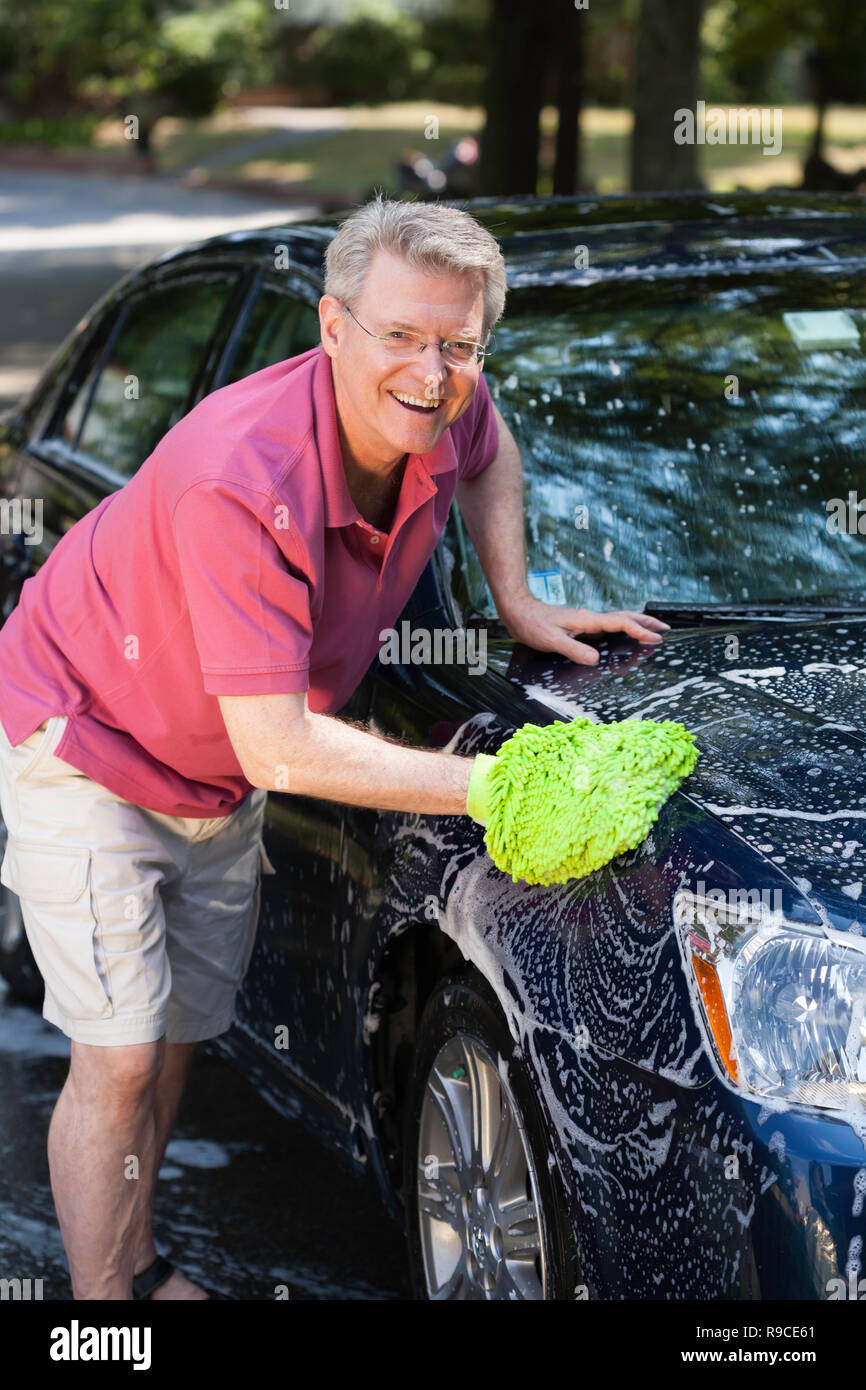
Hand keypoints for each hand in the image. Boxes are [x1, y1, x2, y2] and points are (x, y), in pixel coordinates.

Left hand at [498, 593, 669, 665]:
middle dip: (647, 622)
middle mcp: (590, 618)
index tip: (655, 638)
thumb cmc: (531, 624)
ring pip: (619, 619)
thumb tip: (596, 659)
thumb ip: (573, 649)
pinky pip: (609, 625)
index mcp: (587, 620)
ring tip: (652, 630)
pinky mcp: (581, 624)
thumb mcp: (551, 640)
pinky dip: (623, 628)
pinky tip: (624, 634)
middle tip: (665, 629)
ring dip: (638, 623)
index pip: (621, 623)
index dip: (639, 631)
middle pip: (626, 617)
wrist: (518, 610)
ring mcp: (586, 620)